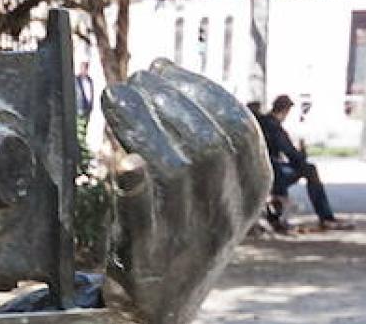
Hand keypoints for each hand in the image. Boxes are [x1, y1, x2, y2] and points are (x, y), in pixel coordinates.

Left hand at [100, 60, 269, 323]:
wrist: (162, 308)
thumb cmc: (181, 229)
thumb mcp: (209, 185)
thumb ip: (194, 131)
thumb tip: (161, 66)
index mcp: (250, 192)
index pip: (238, 128)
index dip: (199, 89)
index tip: (161, 68)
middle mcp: (226, 215)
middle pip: (211, 144)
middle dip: (170, 100)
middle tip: (134, 81)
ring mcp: (188, 239)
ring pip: (177, 171)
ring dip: (142, 124)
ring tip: (115, 98)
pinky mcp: (146, 260)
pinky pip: (144, 219)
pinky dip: (134, 185)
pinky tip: (122, 159)